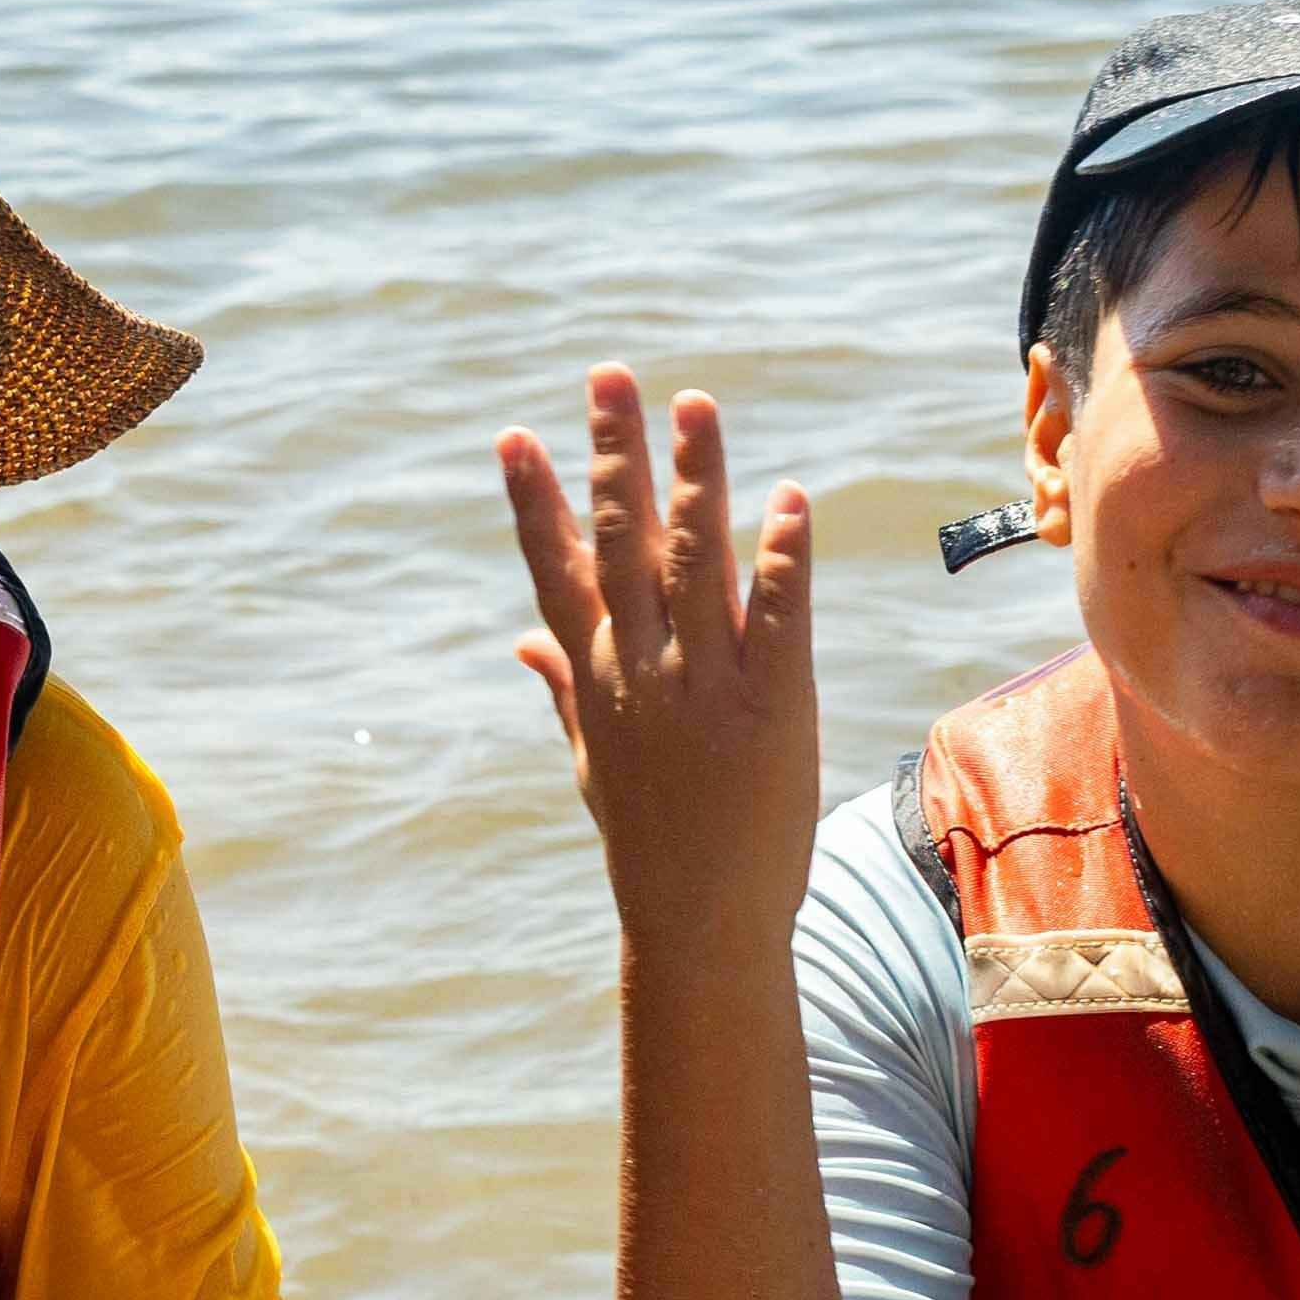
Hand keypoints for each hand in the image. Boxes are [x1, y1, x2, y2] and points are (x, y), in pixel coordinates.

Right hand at [496, 370, 825, 951]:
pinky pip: (778, 618)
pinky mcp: (773, 708)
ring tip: (696, 404)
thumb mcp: (595, 759)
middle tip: (611, 377)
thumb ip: (564, 687)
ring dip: (695, 479)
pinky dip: (781, 558)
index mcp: (598, 675)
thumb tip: (523, 642)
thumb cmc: (649, 837)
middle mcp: (641, 669)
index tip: (513, 435)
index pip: (556, 570)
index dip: (535, 501)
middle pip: (623, 543)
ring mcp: (704, 687)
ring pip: (696, 563)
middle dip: (615, 454)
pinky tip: (787, 500)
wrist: (701, 922)